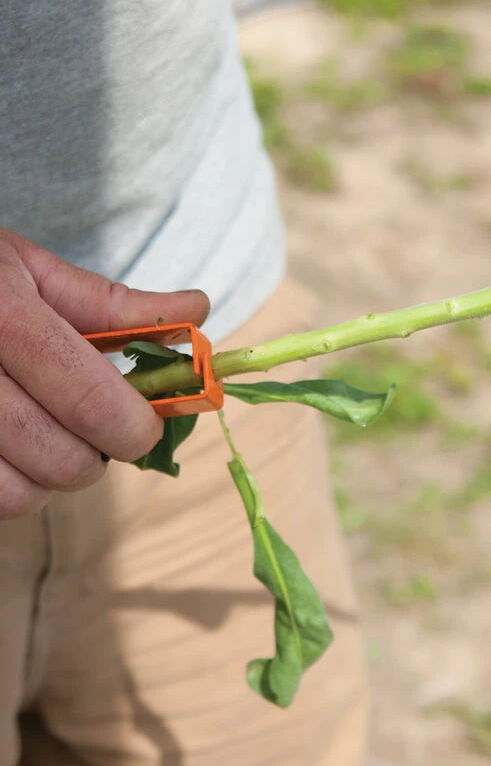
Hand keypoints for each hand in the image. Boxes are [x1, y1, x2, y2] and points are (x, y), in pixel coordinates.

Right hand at [0, 229, 208, 518]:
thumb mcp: (29, 269)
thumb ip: (113, 302)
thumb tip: (196, 311)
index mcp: (1, 315)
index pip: (89, 397)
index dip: (134, 426)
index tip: (146, 428)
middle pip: (61, 459)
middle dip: (98, 456)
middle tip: (97, 433)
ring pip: (19, 496)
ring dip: (49, 478)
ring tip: (45, 437)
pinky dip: (9, 486)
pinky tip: (9, 449)